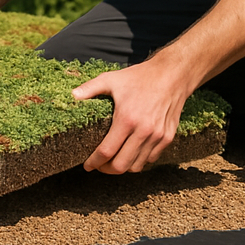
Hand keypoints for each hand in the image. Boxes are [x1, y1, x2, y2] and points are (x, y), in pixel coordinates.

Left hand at [72, 56, 192, 173]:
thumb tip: (71, 96)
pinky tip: (131, 152)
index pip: (106, 151)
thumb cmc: (139, 77)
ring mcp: (157, 136)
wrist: (172, 75)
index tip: (87, 166)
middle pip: (121, 166)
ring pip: (136, 166)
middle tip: (99, 165)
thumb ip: (90, 88)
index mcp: (126, 119)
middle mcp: (143, 131)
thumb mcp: (111, 79)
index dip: (94, 162)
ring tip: (114, 160)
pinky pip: (150, 159)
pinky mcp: (167, 137)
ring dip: (123, 167)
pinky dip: (139, 160)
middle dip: (106, 169)